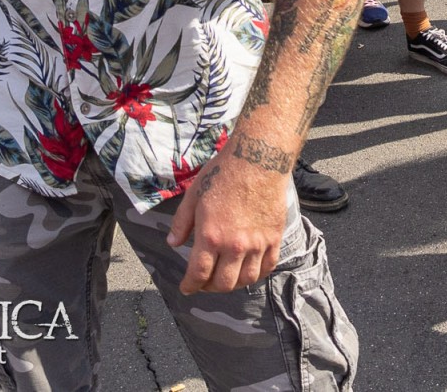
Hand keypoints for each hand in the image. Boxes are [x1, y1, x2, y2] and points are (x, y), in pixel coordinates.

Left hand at [168, 147, 287, 293]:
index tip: (187, 288)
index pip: (198, 274)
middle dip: (210, 288)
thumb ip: (181, 223)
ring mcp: (257, 243)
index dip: (190, 286)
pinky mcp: (274, 236)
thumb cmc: (223, 174)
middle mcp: (235, 245)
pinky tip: (249, 269)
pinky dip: (258, 274)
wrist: (258, 159)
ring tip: (227, 277)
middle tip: (205, 283)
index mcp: (211, 236)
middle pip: (223, 283)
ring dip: (234, 284)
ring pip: (247, 279)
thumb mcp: (193, 196)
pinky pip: (268, 266)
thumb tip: (173, 244)